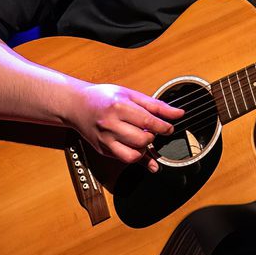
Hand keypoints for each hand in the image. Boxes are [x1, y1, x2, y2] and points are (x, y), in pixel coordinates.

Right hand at [64, 83, 183, 172]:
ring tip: (142, 138)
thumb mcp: (130, 94)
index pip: (148, 121)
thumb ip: (156, 106)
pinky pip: (124, 160)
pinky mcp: (102, 149)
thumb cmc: (104, 97)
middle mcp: (110, 124)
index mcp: (119, 106)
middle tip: (152, 131)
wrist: (76, 105)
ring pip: (134, 155)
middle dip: (153, 137)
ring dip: (144, 149)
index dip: (164, 127)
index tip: (169, 128)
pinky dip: (135, 156)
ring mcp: (105, 139)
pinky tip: (137, 148)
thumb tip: (178, 114)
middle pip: (142, 140)